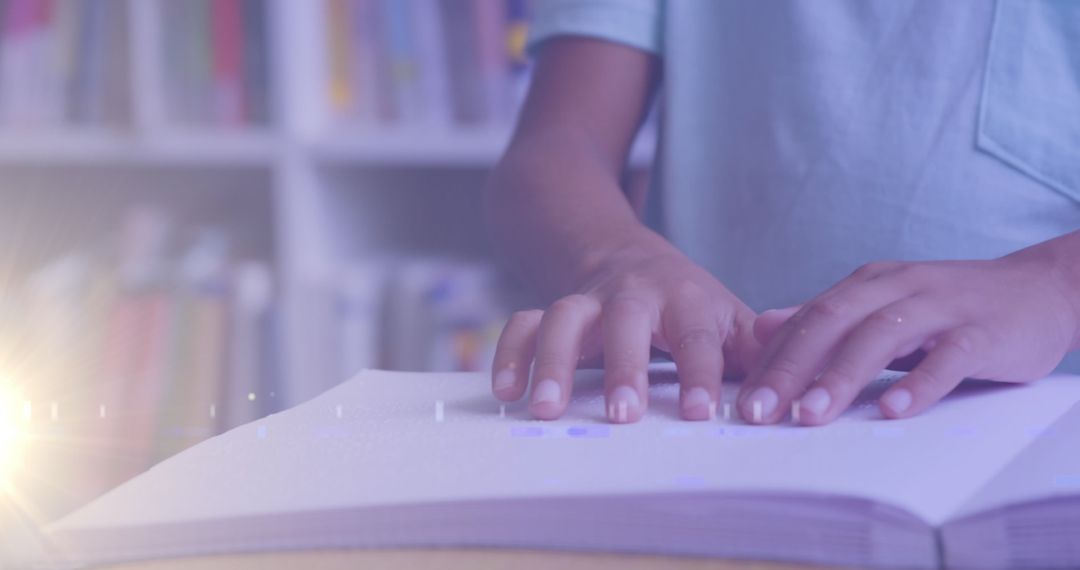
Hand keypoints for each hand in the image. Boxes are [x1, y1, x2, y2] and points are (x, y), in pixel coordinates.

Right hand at [491, 243, 760, 422]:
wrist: (626, 255)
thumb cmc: (686, 304)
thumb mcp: (727, 317)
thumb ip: (758, 350)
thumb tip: (792, 384)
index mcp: (684, 300)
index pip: (696, 336)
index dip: (700, 373)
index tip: (699, 415)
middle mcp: (632, 295)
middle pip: (625, 319)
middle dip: (622, 365)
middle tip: (621, 415)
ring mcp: (587, 300)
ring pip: (564, 317)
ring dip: (552, 360)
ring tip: (545, 409)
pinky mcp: (551, 309)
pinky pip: (523, 323)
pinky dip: (510, 353)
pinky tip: (506, 392)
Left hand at [740, 244, 1079, 424]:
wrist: (1042, 288)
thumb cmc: (950, 307)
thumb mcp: (882, 305)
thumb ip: (824, 318)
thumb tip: (761, 329)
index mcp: (867, 284)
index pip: (808, 320)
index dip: (772, 361)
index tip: (742, 402)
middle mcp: (897, 288)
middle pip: (832, 323)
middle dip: (790, 369)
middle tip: (760, 412)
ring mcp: (941, 307)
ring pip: (882, 336)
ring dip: (841, 376)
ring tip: (810, 415)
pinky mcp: (984, 331)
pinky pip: (948, 355)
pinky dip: (920, 381)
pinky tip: (894, 410)